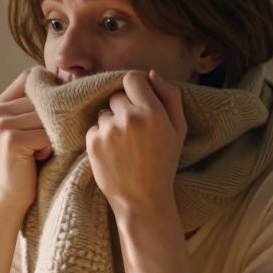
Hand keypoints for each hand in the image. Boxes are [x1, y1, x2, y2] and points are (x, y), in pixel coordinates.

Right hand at [0, 69, 52, 215]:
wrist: (10, 199)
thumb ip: (40, 106)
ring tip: (42, 152)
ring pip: (47, 116)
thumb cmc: (27, 164)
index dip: (49, 90)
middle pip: (42, 97)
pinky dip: (51, 147)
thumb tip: (72, 75)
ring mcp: (1, 124)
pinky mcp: (11, 139)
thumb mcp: (29, 130)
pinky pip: (47, 134)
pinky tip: (39, 159)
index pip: (31, 77)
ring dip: (53, 135)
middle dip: (54, 118)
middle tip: (47, 143)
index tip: (57, 112)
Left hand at [85, 70, 186, 214]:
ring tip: (124, 145)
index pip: (133, 78)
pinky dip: (101, 137)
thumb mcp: (178, 129)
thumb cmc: (163, 163)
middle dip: (123, 107)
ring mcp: (109, 130)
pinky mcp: (93, 142)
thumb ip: (170, 96)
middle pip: (117, 95)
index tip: (137, 98)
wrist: (142, 199)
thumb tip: (151, 73)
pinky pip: (94, 127)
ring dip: (111, 122)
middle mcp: (129, 118)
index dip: (135, 86)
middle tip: (134, 130)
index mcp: (153, 112)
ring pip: (104, 112)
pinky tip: (114, 153)